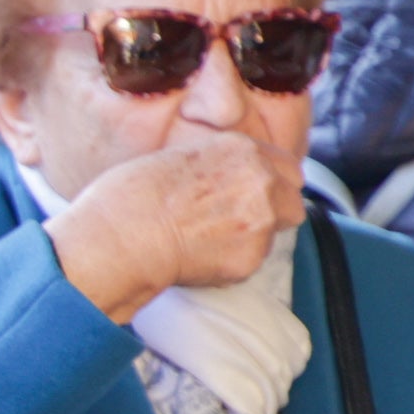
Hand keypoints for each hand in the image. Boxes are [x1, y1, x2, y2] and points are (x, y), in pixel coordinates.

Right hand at [44, 137, 297, 323]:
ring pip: (277, 233)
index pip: (288, 168)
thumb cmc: (132, 194)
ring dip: (255, 237)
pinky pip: (252, 262)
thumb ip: (221, 165)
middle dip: (274, 212)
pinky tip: (199, 256)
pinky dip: (232, 263)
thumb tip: (232, 179)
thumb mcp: (182, 156)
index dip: (272, 184)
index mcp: (243, 150)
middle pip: (293, 201)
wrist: (120, 233)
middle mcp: (261, 180)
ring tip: (210, 239)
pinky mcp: (251, 256)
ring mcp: (261, 219)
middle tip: (238, 223)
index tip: (257, 196)